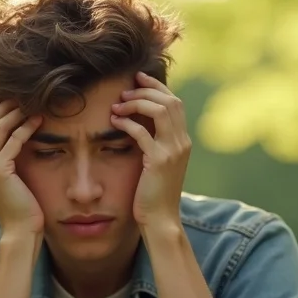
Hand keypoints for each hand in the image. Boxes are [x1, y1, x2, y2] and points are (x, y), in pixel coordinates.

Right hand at [0, 101, 44, 236]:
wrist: (19, 230)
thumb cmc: (22, 205)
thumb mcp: (13, 177)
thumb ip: (11, 158)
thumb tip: (23, 136)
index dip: (1, 110)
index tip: (21, 101)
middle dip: (8, 106)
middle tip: (29, 97)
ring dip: (18, 113)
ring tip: (35, 104)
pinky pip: (13, 141)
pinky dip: (26, 128)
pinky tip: (39, 121)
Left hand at [110, 71, 191, 229]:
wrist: (161, 219)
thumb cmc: (153, 193)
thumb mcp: (158, 163)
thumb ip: (154, 142)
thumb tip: (139, 122)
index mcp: (183, 140)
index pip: (175, 102)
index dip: (156, 87)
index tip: (137, 78)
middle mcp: (182, 142)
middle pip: (170, 101)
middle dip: (146, 90)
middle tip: (124, 90)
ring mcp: (173, 151)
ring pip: (160, 110)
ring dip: (136, 102)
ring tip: (118, 105)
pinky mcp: (159, 161)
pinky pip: (143, 132)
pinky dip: (127, 123)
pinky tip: (114, 122)